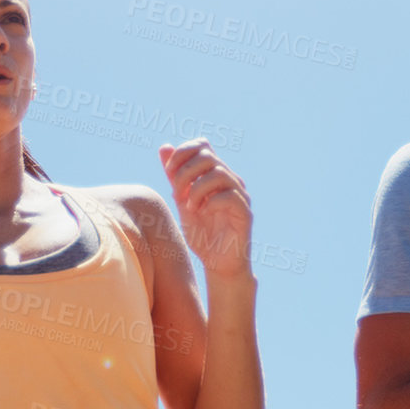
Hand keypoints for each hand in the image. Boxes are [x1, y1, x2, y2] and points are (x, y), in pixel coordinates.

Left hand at [158, 138, 251, 276]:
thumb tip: (164, 147)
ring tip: (189, 207)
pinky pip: (230, 196)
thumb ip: (175, 175)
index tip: (169, 173)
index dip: (183, 153)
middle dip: (185, 172)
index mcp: (216, 174)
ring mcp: (240, 195)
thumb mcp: (182, 201)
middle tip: (177, 194)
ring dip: (197, 189)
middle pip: (208, 156)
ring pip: (219, 173)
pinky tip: (202, 213)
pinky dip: (210, 202)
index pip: (203, 145)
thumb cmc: (202, 233)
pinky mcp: (245, 213)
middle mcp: (230, 180)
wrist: (218, 262)